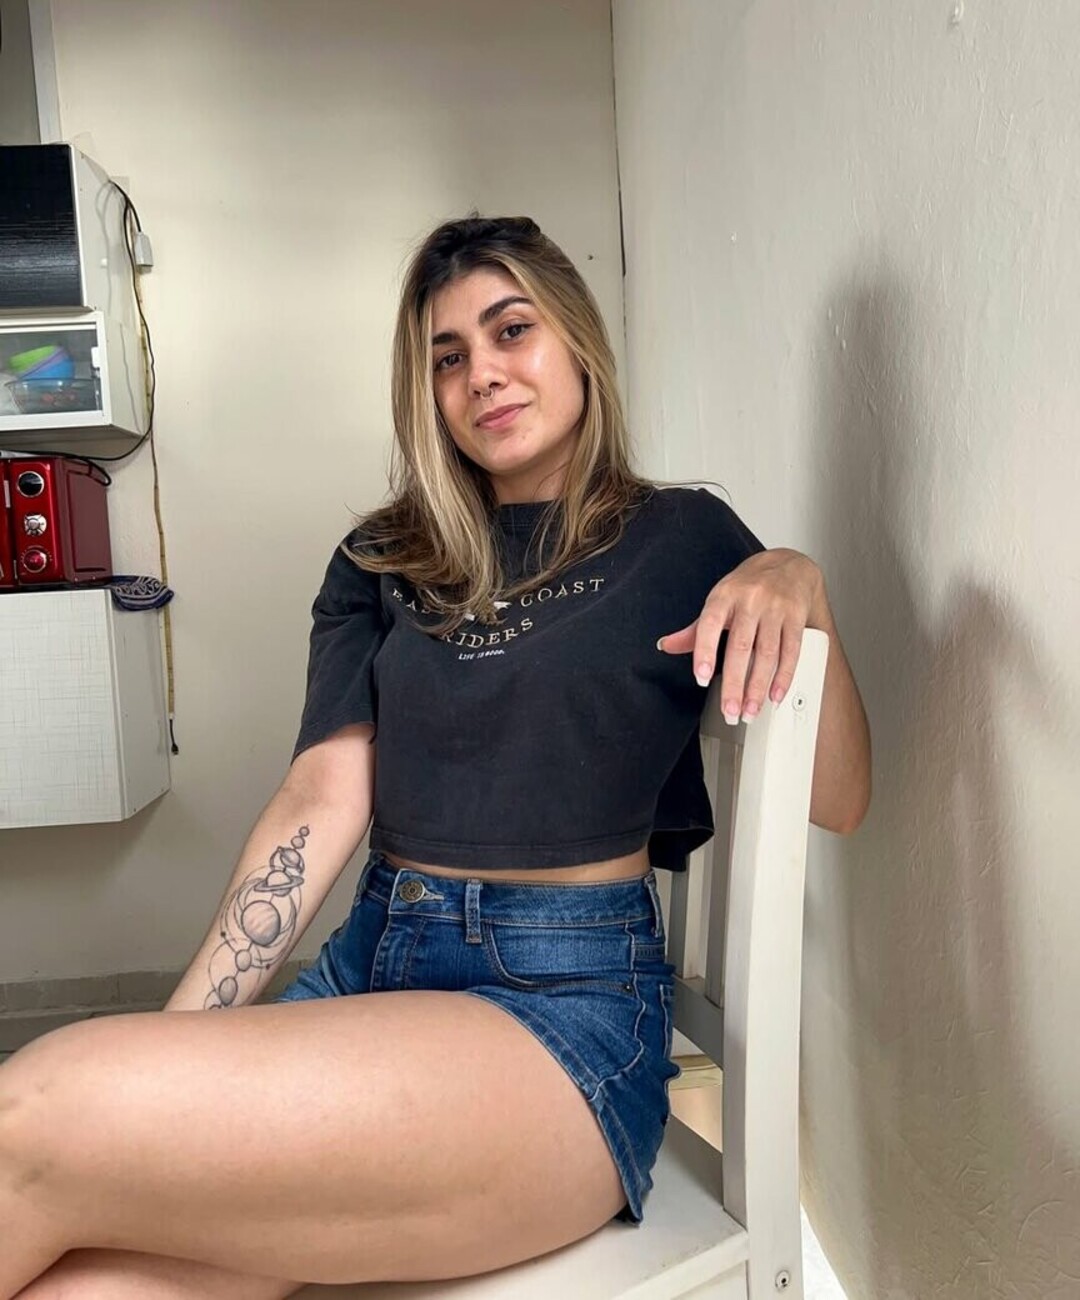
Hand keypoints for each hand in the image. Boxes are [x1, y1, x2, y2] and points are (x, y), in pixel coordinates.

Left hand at [657, 548, 825, 723]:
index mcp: (724, 596)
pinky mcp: (796, 617)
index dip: (704, 652)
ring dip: (758, 688)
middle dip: (735, 684)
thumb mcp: (719, 601)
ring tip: (749, 711)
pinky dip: (783, 677)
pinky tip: (774, 696)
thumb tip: (665, 645)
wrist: (788, 565)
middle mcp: (750, 601)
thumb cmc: (747, 587)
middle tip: (730, 711)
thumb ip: (695, 629)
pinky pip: (791, 651)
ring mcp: (775, 609)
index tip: (702, 679)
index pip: (709, 625)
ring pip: (767, 654)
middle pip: (741, 647)